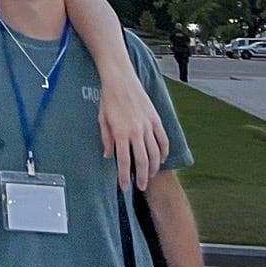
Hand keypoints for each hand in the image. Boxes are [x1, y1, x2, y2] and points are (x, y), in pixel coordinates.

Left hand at [97, 71, 169, 190]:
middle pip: (142, 161)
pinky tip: (161, 159)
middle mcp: (136, 131)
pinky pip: (163, 140)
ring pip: (155, 153)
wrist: (120, 79)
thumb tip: (109, 156)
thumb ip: (106, 139)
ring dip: (153, 167)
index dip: (124, 177)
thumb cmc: (108, 98)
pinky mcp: (156, 120)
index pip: (123, 161)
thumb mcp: (102, 119)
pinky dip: (164, 152)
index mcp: (120, 132)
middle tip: (140, 187)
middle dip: (141, 177)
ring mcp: (148, 126)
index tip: (125, 187)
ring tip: (149, 176)